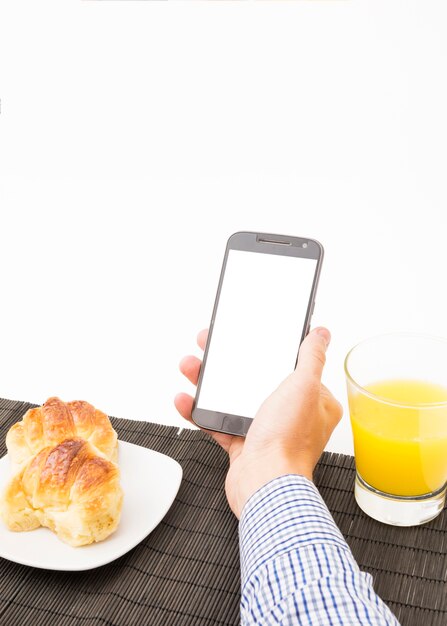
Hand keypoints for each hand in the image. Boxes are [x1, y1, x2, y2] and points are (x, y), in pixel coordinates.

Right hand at [175, 327, 342, 518]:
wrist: (264, 484)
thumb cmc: (288, 441)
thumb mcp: (303, 387)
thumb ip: (312, 358)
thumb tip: (321, 335)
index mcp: (314, 403)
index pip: (294, 368)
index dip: (271, 350)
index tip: (251, 337)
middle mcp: (291, 416)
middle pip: (257, 380)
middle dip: (231, 364)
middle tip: (212, 347)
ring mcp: (266, 431)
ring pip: (234, 399)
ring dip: (210, 383)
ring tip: (191, 367)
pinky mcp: (243, 445)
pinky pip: (219, 423)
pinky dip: (200, 411)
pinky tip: (186, 399)